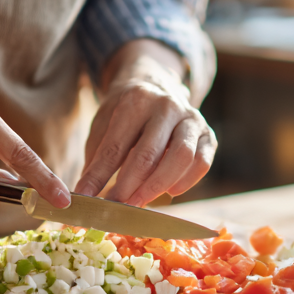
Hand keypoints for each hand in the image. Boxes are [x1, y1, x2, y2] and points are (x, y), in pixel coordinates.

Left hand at [75, 41, 215, 205]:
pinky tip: (169, 192)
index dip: (99, 176)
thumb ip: (97, 158)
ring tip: (139, 203)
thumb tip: (86, 195)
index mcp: (135, 100)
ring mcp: (191, 119)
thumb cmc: (125, 115)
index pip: (115, 146)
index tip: (85, 197)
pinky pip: (202, 163)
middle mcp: (167, 106)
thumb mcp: (104, 126)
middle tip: (116, 206)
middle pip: (149, 154)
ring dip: (157, 187)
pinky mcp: (208, 135)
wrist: (156, 87)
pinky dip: (186, 182)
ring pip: (181, 158)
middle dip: (129, 186)